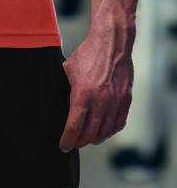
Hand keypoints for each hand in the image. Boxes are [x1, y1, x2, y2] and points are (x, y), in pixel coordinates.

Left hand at [59, 30, 133, 152]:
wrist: (112, 42)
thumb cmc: (88, 53)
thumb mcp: (69, 69)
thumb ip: (67, 88)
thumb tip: (62, 100)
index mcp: (83, 94)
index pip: (74, 127)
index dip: (68, 139)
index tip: (63, 146)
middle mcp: (100, 101)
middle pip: (89, 133)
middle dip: (79, 141)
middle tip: (74, 142)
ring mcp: (115, 102)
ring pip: (105, 132)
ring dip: (94, 138)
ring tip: (87, 138)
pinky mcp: (126, 100)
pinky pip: (118, 123)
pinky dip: (110, 130)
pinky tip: (103, 130)